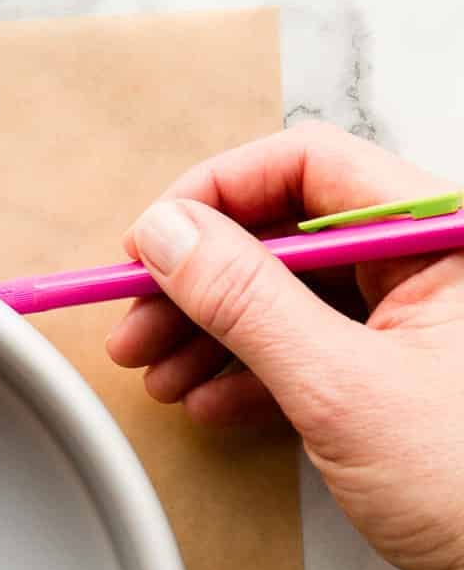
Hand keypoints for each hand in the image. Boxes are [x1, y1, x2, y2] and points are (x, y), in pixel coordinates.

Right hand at [106, 121, 463, 569]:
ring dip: (212, 333)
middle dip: (200, 280)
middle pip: (287, 234)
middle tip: (135, 322)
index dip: (216, 198)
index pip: (308, 167)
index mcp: (440, 234)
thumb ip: (247, 303)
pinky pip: (308, 350)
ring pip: (289, 296)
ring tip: (157, 373)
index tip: (149, 246)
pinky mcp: (396, 377)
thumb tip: (168, 235)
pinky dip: (249, 373)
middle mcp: (429, 264)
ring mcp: (413, 322)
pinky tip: (206, 401)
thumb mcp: (340, 388)